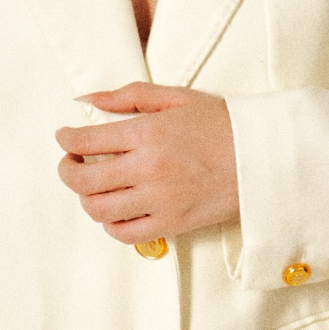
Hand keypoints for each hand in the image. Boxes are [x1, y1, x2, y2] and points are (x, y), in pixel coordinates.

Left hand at [56, 82, 239, 243]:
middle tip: (70, 163)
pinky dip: (111, 224)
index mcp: (147, 133)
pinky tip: (115, 209)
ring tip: (93, 186)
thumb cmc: (221, 123)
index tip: (64, 138)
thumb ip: (128, 96)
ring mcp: (159, 201)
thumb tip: (85, 99)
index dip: (66, 140)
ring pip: (99, 210)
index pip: (86, 140)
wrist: (263, 158)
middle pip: (84, 180)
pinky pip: (125, 233)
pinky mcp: (172, 225)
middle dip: (67, 171)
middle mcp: (148, 169)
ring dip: (86, 198)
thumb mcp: (176, 97)